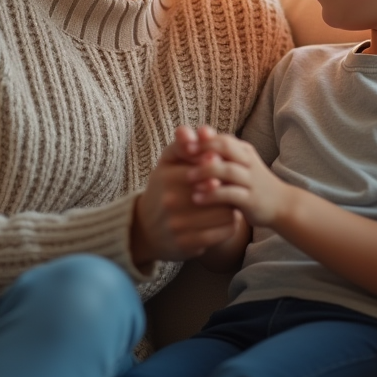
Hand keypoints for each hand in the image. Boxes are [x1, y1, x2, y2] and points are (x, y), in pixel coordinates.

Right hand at [130, 126, 238, 266]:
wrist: (144, 228)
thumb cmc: (163, 188)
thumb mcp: (167, 163)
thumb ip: (183, 144)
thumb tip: (203, 131)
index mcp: (167, 176)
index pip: (209, 166)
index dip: (221, 168)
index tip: (220, 170)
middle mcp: (171, 201)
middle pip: (220, 190)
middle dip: (228, 187)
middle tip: (228, 187)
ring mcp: (178, 225)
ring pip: (225, 213)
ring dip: (231, 208)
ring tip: (228, 204)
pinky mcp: (187, 245)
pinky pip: (222, 233)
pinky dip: (229, 225)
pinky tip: (224, 220)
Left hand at [187, 133, 291, 227]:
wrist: (281, 205)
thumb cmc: (252, 183)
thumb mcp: (238, 165)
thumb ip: (221, 154)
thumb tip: (195, 140)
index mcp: (244, 151)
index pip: (223, 138)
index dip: (203, 139)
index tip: (182, 143)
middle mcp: (248, 162)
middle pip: (226, 148)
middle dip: (203, 149)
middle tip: (184, 154)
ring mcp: (251, 180)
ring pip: (228, 170)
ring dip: (205, 172)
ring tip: (187, 177)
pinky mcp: (251, 200)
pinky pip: (230, 194)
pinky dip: (212, 195)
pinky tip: (197, 198)